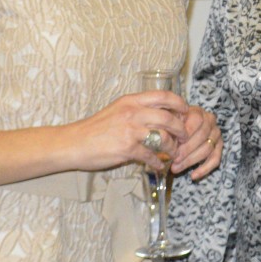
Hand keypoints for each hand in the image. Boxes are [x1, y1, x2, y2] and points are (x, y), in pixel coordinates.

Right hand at [64, 90, 188, 172]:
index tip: (186, 111)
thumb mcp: (118, 109)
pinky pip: (151, 156)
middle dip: (181, 129)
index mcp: (132, 101)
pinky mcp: (127, 149)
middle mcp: (133, 113)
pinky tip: (159, 165)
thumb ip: (138, 109)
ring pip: (163, 138)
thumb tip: (162, 114)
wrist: (74, 143)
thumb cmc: (96, 127)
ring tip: (173, 153)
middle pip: (169, 118)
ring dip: (172, 148)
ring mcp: (131, 131)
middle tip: (185, 136)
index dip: (179, 103)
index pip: (164, 96)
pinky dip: (158, 162)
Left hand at [172, 105, 221, 178]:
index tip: (173, 145)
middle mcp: (210, 120)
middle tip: (173, 160)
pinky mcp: (219, 146)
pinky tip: (193, 176)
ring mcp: (216, 133)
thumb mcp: (168, 123)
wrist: (180, 130)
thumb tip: (164, 141)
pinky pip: (215, 159)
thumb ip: (168, 128)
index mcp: (197, 112)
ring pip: (207, 148)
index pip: (196, 120)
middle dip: (186, 150)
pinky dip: (204, 169)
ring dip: (191, 161)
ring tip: (175, 169)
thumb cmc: (172, 127)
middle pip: (202, 136)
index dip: (185, 133)